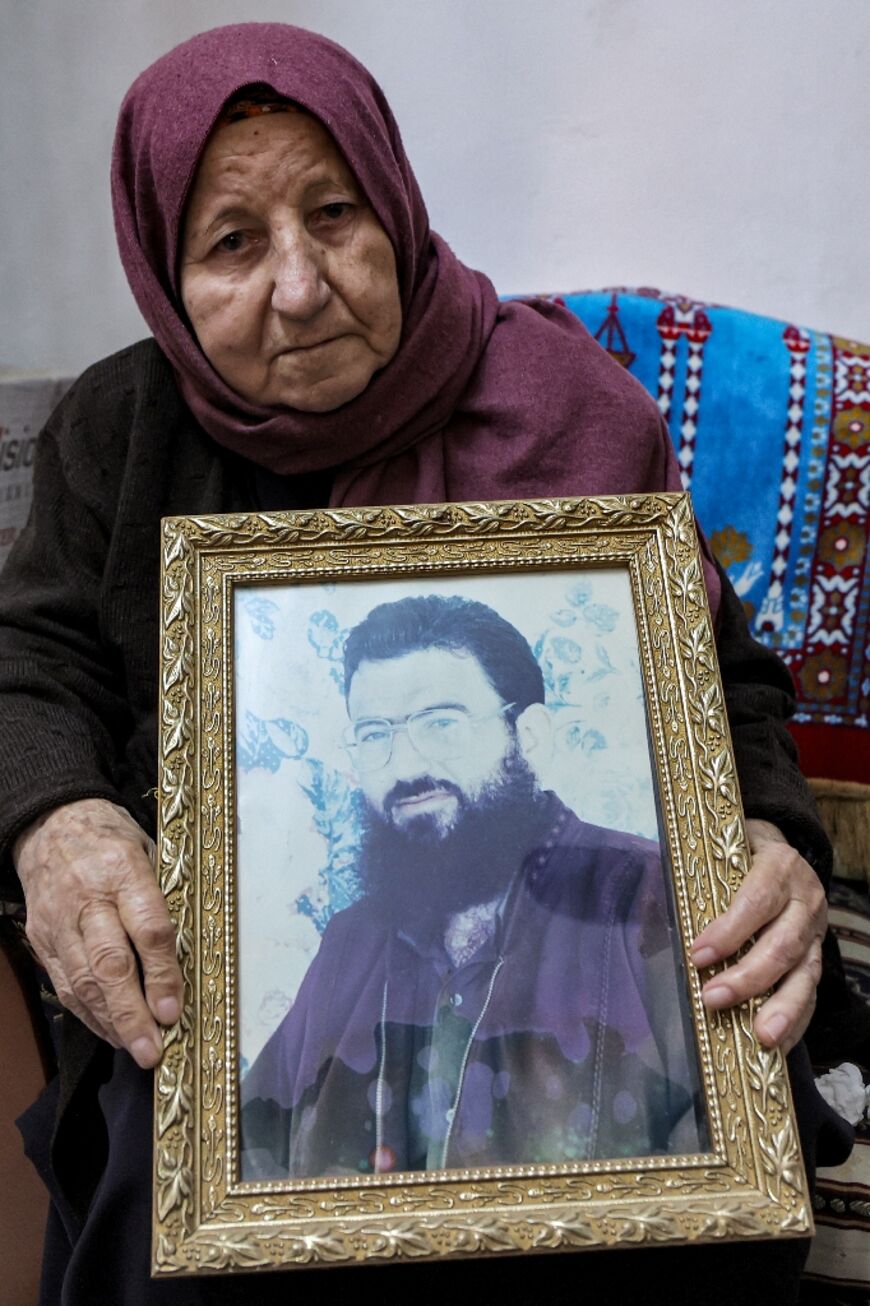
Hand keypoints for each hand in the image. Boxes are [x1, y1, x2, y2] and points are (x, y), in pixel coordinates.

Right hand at [14, 798, 182, 1067]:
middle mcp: (87, 897)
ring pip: (82, 980)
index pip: (147, 928)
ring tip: (136, 1049)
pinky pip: (64, 983)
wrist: (51, 822)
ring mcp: (58, 920)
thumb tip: (190, 957)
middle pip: (109, 963)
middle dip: (131, 1013)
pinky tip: (110, 1030)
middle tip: (151, 1050)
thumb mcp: (151, 851)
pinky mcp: (41, 937)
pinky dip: (88, 1013)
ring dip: (110, 1022)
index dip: (161, 974)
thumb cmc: (114, 839)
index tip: (172, 1011)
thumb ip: (164, 900)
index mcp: (124, 869)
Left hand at [690, 819, 825, 1053]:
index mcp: (779, 866)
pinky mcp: (817, 957)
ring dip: (782, 1007)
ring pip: (805, 973)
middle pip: (782, 943)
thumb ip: (694, 880)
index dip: (729, 930)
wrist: (782, 853)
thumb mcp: (721, 853)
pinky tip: (776, 1045)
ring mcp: (816, 932)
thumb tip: (646, 913)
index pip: (756, 899)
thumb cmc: (740, 856)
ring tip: (762, 1037)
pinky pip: (812, 992)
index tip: (697, 955)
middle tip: (713, 999)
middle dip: (748, 976)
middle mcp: (805, 900)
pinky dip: (796, 1021)